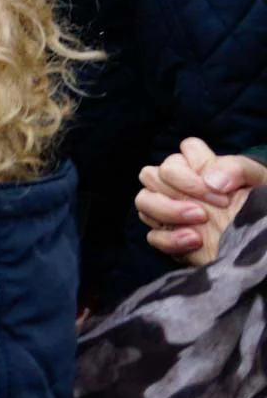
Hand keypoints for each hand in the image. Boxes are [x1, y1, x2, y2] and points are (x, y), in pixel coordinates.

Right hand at [137, 138, 266, 265]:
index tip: (217, 189)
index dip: (193, 165)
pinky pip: (152, 235)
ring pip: (143, 201)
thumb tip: (211, 180)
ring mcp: (173, 214)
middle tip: (206, 207)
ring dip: (166, 209)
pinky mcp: (172, 240)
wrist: (262, 248)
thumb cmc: (263, 208)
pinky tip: (195, 241)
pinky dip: (170, 238)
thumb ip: (236, 169)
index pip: (184, 150)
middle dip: (176, 187)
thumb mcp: (258, 181)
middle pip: (152, 173)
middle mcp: (182, 188)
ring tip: (199, 220)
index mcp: (205, 168)